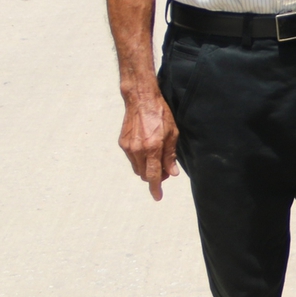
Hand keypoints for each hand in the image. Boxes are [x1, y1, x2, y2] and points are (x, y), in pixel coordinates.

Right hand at [119, 86, 180, 200]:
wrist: (140, 99)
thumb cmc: (160, 114)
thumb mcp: (173, 133)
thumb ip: (170, 155)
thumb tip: (171, 173)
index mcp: (152, 148)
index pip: (153, 175)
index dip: (156, 188)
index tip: (158, 197)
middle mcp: (138, 150)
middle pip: (145, 174)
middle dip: (155, 177)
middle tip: (165, 170)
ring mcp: (128, 147)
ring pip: (137, 168)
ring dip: (147, 169)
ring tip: (157, 159)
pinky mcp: (122, 143)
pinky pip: (132, 159)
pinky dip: (140, 160)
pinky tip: (147, 150)